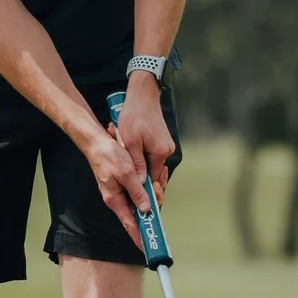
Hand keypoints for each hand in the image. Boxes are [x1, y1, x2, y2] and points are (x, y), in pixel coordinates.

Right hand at [80, 124, 149, 245]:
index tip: (147, 248)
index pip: (129, 224)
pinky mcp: (123, 184)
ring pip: (139, 203)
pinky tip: (153, 183)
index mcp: (115, 200)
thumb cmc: (108, 156)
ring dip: (150, 198)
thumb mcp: (126, 173)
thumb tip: (146, 209)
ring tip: (158, 186)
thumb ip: (137, 192)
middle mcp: (117, 199)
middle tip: (160, 200)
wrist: (97, 143)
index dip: (139, 237)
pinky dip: (146, 189)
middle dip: (150, 212)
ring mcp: (120, 192)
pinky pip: (138, 192)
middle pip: (137, 214)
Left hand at [114, 76, 175, 198]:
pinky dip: (145, 161)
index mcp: (160, 152)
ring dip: (143, 170)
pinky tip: (135, 161)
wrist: (143, 95)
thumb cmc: (134, 116)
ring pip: (153, 166)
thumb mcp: (130, 142)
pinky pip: (153, 157)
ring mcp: (166, 146)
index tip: (139, 202)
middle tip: (134, 194)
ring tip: (132, 176)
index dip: (144, 191)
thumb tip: (140, 183)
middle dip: (144, 182)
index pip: (153, 179)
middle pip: (155, 174)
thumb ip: (136, 164)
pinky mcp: (162, 141)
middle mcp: (167, 151)